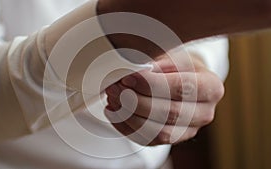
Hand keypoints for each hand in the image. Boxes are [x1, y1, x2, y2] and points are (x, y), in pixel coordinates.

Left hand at [105, 54, 223, 145]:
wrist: (185, 82)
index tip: (128, 77)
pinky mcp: (172, 140)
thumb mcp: (173, 56)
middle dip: (136, 101)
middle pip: (170, 113)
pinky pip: (148, 140)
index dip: (152, 84)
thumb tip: (135, 69)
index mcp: (211, 87)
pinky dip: (126, 127)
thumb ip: (158, 61)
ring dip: (129, 116)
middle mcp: (205, 113)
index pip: (182, 87)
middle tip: (114, 88)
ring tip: (112, 99)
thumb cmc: (179, 66)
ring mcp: (189, 130)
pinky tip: (114, 112)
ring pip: (158, 132)